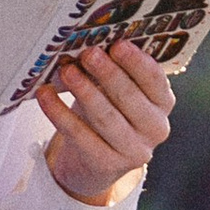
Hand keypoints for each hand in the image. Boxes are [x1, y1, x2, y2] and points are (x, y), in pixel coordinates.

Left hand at [34, 37, 172, 205]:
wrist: (97, 161)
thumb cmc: (110, 112)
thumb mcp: (117, 92)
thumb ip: (113, 71)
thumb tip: (87, 46)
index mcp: (163, 103)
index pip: (155, 80)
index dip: (136, 62)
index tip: (117, 44)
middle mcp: (155, 128)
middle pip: (130, 97)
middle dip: (107, 73)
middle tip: (88, 54)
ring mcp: (134, 151)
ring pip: (106, 117)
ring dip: (84, 91)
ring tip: (67, 72)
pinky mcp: (108, 165)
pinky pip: (80, 135)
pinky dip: (60, 113)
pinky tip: (46, 96)